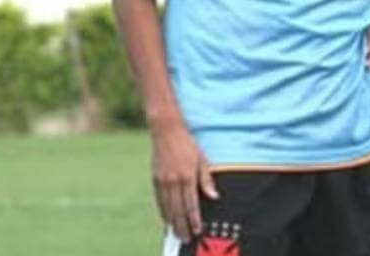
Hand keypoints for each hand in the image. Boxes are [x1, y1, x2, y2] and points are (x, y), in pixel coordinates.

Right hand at [149, 118, 218, 241]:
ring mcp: (163, 181)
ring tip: (177, 234)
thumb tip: (214, 196)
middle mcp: (174, 181)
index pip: (191, 204)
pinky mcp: (155, 180)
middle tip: (186, 238)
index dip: (194, 219)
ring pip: (167, 208)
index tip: (197, 230)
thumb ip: (206, 179)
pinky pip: (160, 201)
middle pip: (178, 210)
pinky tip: (167, 219)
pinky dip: (164, 212)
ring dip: (173, 223)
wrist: (166, 132)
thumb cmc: (187, 144)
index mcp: (188, 176)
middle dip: (182, 226)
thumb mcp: (201, 159)